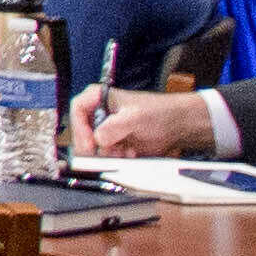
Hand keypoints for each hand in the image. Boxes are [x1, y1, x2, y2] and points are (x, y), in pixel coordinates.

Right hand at [77, 86, 221, 159]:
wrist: (178, 125)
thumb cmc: (159, 112)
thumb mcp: (135, 117)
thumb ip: (114, 127)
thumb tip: (97, 139)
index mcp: (99, 97)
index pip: (77, 109)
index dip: (80, 127)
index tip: (89, 143)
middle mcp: (99, 113)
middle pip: (82, 132)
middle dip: (96, 145)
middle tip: (108, 152)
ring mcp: (106, 129)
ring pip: (93, 147)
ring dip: (108, 153)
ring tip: (126, 152)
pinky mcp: (114, 143)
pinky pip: (106, 155)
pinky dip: (116, 158)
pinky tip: (131, 153)